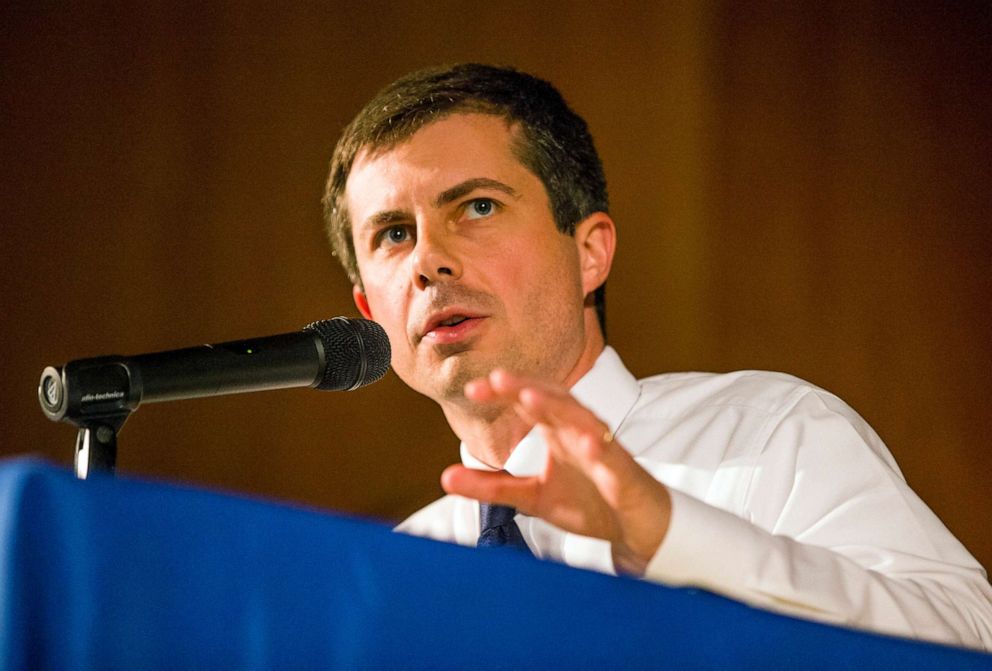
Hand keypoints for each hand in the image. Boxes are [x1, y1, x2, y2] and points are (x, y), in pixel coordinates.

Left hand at [440, 369, 671, 575]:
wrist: (635, 528)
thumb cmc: (588, 502)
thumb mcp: (531, 497)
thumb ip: (491, 486)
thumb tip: (445, 477)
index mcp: (557, 432)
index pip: (528, 402)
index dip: (504, 393)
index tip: (473, 390)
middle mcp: (580, 432)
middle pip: (554, 400)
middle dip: (526, 388)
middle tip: (497, 379)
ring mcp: (604, 450)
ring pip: (583, 420)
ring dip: (559, 407)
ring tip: (531, 399)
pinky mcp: (625, 473)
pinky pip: (614, 458)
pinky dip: (602, 449)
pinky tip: (588, 445)